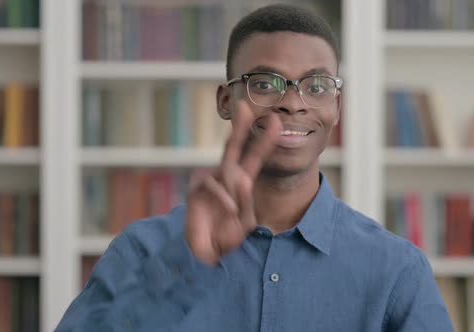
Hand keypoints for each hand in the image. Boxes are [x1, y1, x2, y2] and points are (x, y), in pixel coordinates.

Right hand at [185, 101, 280, 264]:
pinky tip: (229, 210)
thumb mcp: (246, 222)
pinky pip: (214, 184)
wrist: (207, 253)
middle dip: (240, 127)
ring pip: (227, 170)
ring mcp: (211, 181)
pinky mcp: (197, 189)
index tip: (275, 122)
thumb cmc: (227, 236)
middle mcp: (226, 177)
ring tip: (235, 211)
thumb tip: (242, 181)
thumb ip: (246, 202)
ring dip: (236, 189)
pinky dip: (225, 198)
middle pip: (232, 147)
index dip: (265, 140)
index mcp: (242, 182)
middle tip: (244, 105)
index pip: (255, 157)